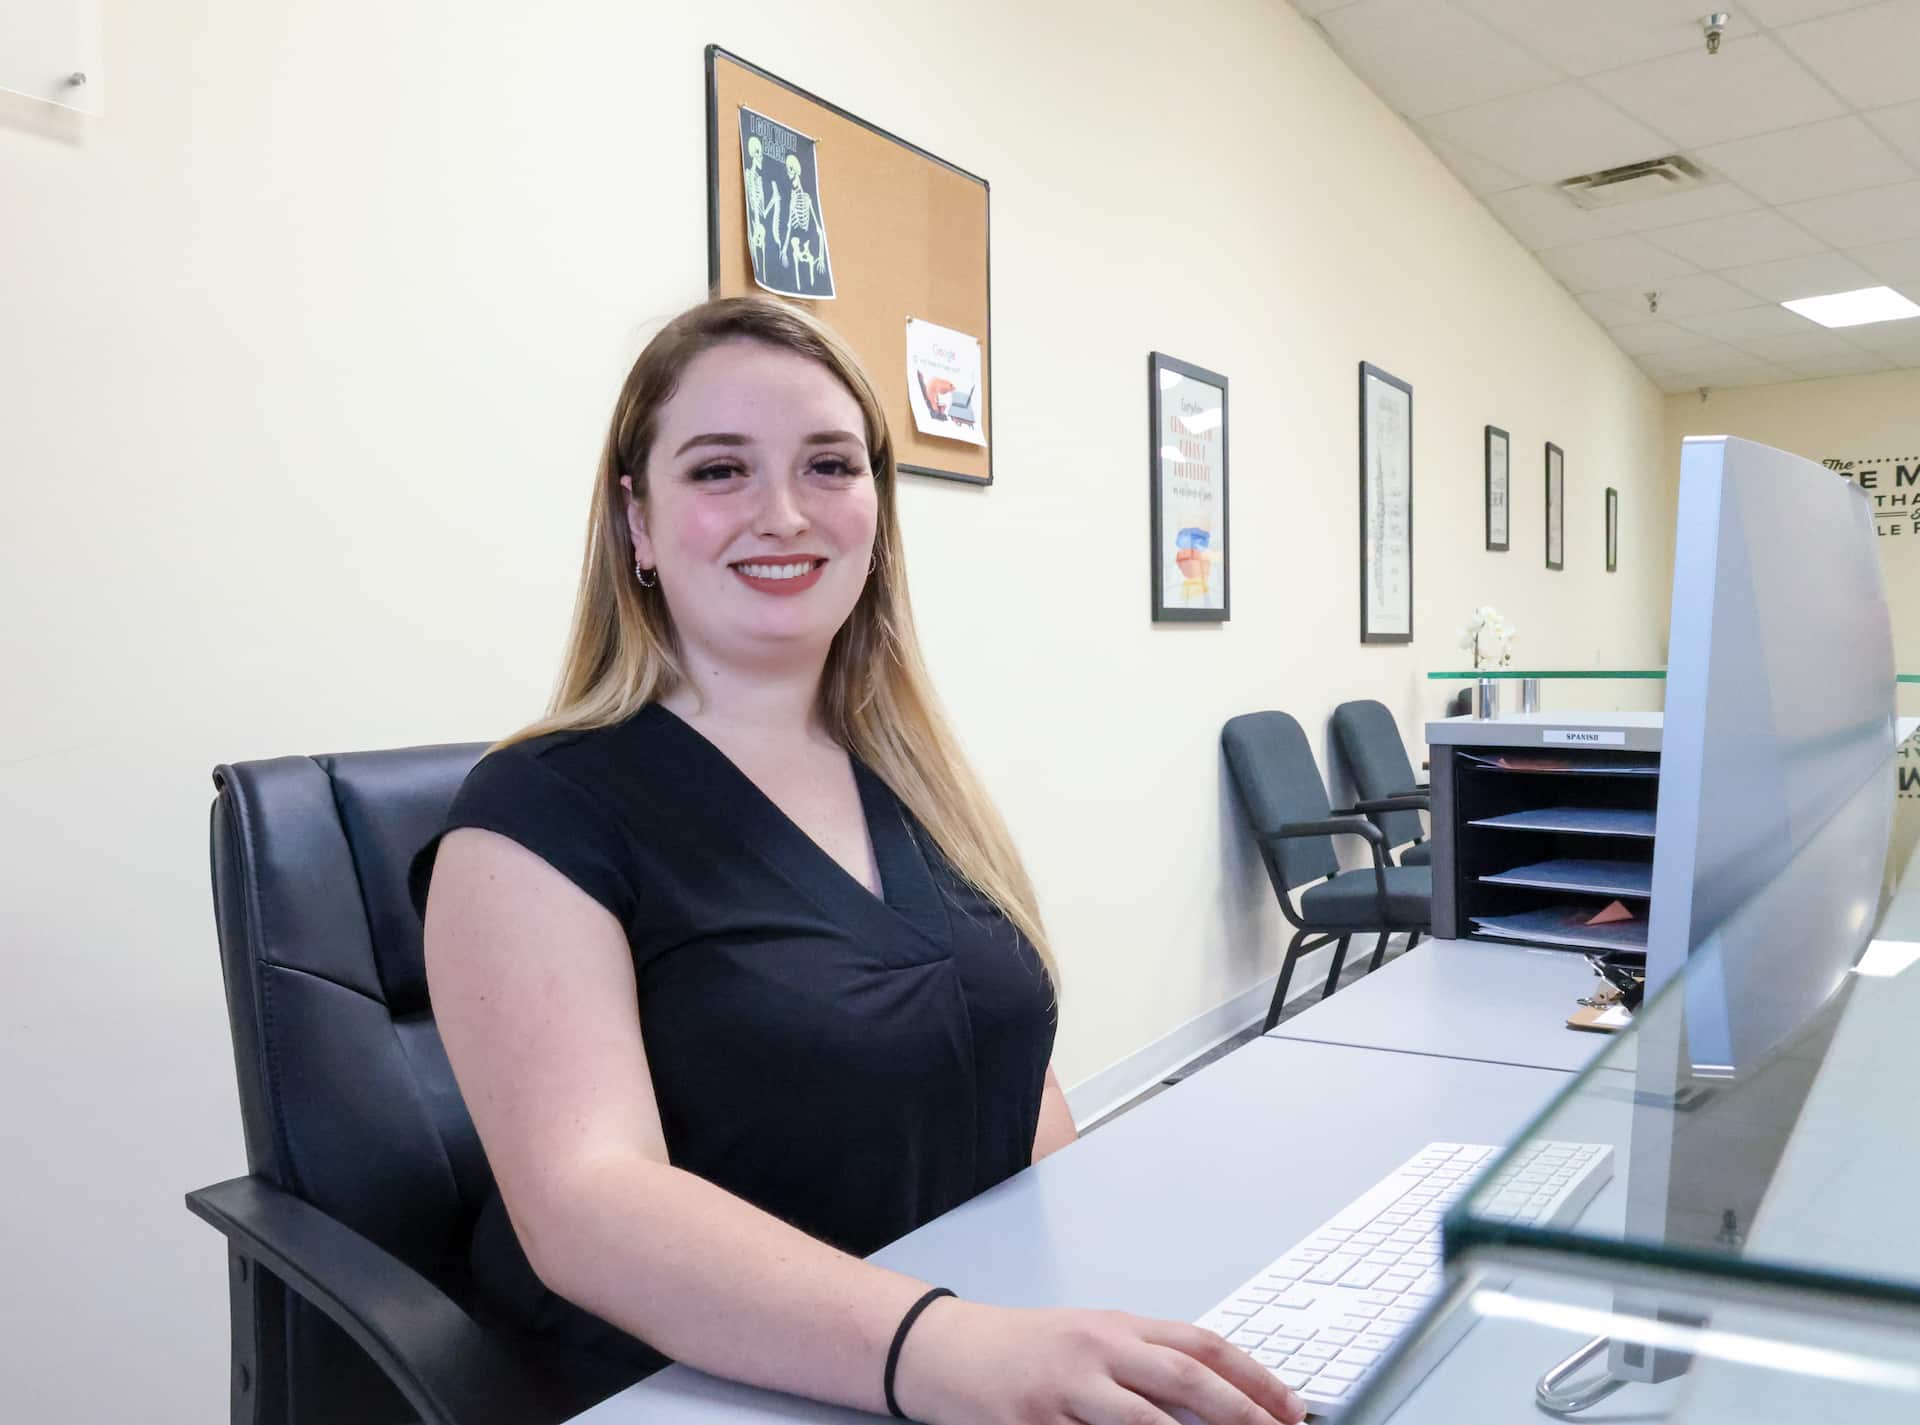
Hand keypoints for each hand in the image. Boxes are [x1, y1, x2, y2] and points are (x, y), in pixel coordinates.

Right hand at [895, 1300, 1305, 1424]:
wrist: (947, 1352)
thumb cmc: (1027, 1351)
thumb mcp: (1091, 1341)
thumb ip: (1146, 1364)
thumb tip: (1220, 1401)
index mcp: (1117, 1326)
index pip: (1201, 1344)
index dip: (1254, 1376)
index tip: (1293, 1408)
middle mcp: (1096, 1350)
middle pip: (1183, 1378)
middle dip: (1241, 1412)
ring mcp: (1065, 1389)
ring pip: (1144, 1423)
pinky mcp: (1033, 1424)